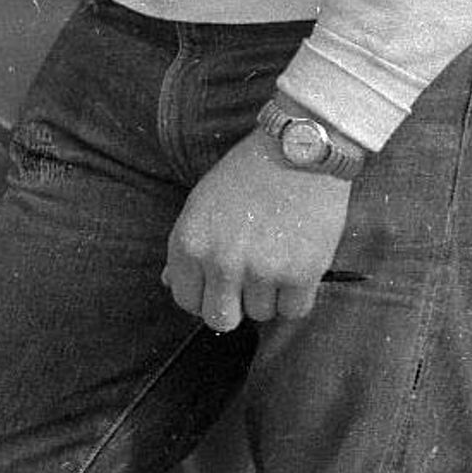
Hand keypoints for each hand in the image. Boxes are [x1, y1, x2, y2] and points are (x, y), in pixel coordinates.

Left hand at [164, 134, 351, 329]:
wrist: (298, 151)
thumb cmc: (246, 175)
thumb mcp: (200, 205)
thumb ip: (186, 249)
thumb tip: (170, 283)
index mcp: (189, 244)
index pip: (186, 300)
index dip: (205, 295)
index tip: (219, 284)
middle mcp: (221, 262)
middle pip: (220, 320)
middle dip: (234, 307)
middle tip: (248, 285)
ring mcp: (262, 270)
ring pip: (260, 315)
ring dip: (269, 296)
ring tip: (277, 259)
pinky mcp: (301, 274)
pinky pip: (294, 311)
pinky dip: (297, 297)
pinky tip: (297, 269)